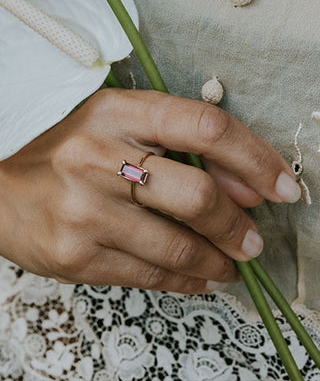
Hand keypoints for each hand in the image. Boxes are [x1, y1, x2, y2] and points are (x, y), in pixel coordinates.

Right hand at [0, 89, 300, 293]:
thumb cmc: (66, 151)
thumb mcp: (118, 127)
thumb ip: (180, 147)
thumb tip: (245, 184)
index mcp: (117, 111)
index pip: (205, 126)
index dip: (255, 157)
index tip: (281, 185)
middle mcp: (99, 156)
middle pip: (198, 194)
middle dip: (239, 225)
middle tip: (252, 240)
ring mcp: (85, 210)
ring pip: (179, 246)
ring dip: (219, 262)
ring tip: (231, 264)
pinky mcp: (76, 255)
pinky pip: (150, 274)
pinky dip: (187, 281)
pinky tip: (198, 278)